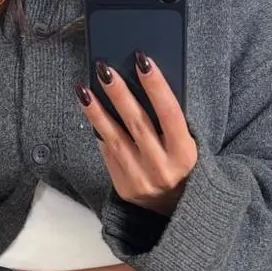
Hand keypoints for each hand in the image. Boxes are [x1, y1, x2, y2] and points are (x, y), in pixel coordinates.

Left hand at [75, 54, 196, 216]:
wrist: (175, 210)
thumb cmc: (182, 166)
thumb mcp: (188, 146)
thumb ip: (171, 122)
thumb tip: (143, 85)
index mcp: (185, 154)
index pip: (170, 114)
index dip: (156, 86)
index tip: (143, 60)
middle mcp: (162, 168)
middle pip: (137, 123)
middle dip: (119, 94)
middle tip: (104, 68)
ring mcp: (140, 180)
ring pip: (115, 138)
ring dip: (97, 112)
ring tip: (84, 89)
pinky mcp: (124, 187)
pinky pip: (108, 153)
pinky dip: (99, 130)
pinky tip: (90, 110)